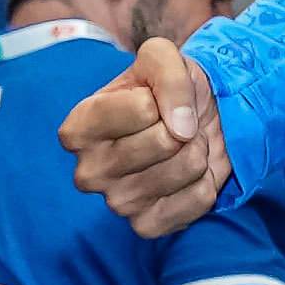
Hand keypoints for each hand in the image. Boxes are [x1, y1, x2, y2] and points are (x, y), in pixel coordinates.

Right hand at [61, 37, 226, 238]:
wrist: (189, 121)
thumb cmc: (163, 90)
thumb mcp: (160, 58)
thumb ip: (168, 74)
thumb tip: (181, 127)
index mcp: (78, 129)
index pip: (143, 109)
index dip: (162, 98)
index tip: (153, 101)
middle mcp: (88, 172)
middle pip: (165, 141)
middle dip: (184, 126)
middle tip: (174, 127)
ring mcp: (117, 203)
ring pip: (187, 167)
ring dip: (197, 150)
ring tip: (181, 146)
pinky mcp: (147, 226)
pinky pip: (199, 198)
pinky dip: (206, 180)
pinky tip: (186, 174)